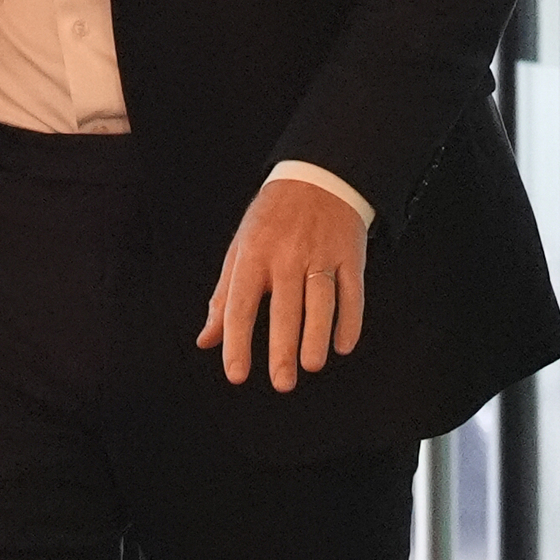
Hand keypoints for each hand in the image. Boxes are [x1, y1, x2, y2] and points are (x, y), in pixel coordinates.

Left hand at [198, 182, 366, 390]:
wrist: (317, 176)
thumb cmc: (270, 222)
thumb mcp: (240, 250)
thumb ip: (223, 298)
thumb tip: (207, 341)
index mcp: (252, 255)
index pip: (240, 304)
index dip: (237, 342)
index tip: (236, 374)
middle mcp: (287, 256)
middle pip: (285, 307)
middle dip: (283, 348)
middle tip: (281, 383)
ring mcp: (321, 254)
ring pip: (321, 300)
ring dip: (317, 335)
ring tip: (311, 365)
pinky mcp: (350, 255)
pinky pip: (352, 292)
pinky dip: (350, 320)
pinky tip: (343, 345)